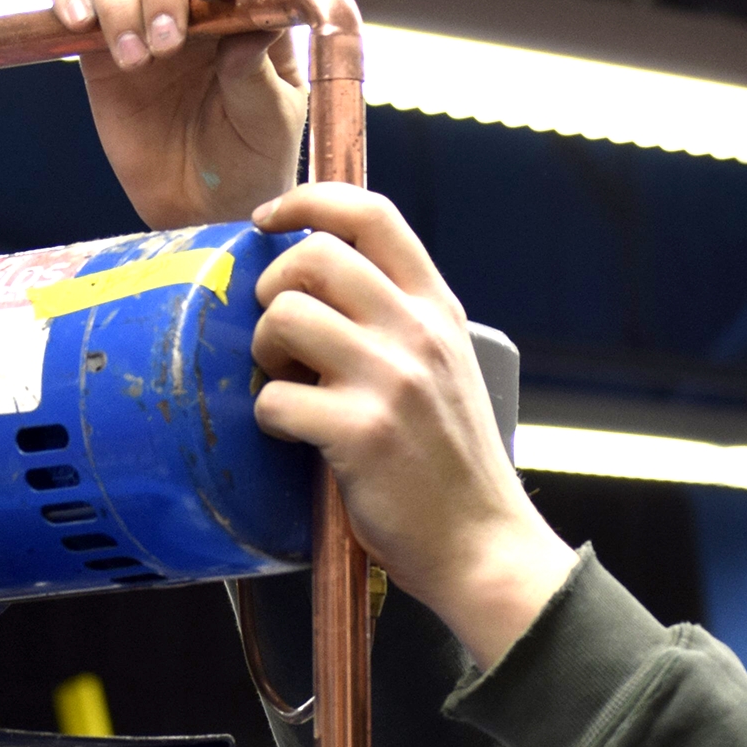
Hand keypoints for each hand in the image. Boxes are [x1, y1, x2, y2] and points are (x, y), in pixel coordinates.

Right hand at [51, 0, 305, 229]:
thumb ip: (258, 77)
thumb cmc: (248, 163)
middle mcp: (198, 4)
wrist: (199, 209)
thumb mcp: (268, 126)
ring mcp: (144, 16)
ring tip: (133, 60)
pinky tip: (78, 25)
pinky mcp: (98, 42)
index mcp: (249, 15)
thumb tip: (247, 31)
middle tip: (165, 46)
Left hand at [249, 185, 577, 668]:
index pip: (373, 214)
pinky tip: (292, 436)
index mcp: (438, 311)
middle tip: (277, 335)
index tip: (271, 218)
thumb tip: (314, 286)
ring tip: (284, 383)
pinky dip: (269, 417)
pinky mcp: (360, 434)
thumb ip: (397, 324)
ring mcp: (391, 381)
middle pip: (315, 257)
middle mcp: (418, 333)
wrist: (483, 546)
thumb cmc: (450, 466)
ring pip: (284, 317)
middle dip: (273, 288)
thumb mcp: (444, 371)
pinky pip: (275, 398)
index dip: (309, 201)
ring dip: (264, 351)